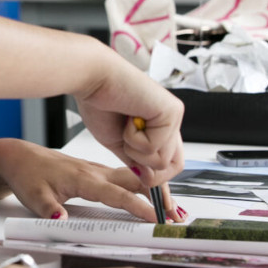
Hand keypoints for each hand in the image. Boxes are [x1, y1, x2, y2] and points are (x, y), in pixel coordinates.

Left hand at [0, 140, 184, 223]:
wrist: (18, 157)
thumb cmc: (27, 174)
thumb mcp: (32, 196)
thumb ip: (47, 209)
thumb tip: (60, 219)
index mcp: (82, 178)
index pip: (116, 194)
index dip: (138, 206)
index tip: (156, 218)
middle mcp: (94, 171)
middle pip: (135, 180)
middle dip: (158, 195)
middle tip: (178, 213)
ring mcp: (96, 170)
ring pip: (133, 176)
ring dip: (154, 189)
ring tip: (175, 207)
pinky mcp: (96, 171)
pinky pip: (125, 176)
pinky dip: (143, 184)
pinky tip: (152, 193)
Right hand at [74, 51, 184, 183]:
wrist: (92, 79)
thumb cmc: (99, 102)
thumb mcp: (118, 142)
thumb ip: (136, 161)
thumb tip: (149, 181)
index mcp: (159, 126)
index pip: (171, 161)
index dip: (159, 179)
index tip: (149, 188)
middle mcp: (170, 120)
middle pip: (174, 165)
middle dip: (149, 168)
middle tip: (129, 149)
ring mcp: (174, 116)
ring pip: (163, 160)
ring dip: (136, 150)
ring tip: (125, 126)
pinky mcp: (172, 112)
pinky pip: (156, 147)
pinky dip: (134, 139)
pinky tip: (128, 118)